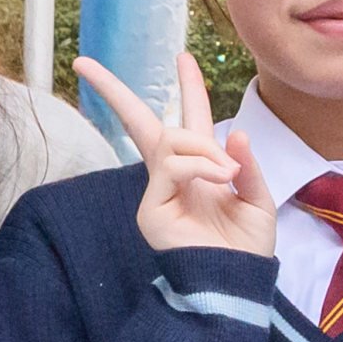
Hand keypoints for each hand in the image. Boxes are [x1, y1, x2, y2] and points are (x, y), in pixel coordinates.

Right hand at [75, 51, 275, 257]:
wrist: (238, 284)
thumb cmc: (247, 249)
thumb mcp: (258, 199)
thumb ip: (245, 166)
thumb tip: (233, 132)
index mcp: (201, 169)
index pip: (188, 121)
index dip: (189, 88)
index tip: (183, 58)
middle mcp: (173, 176)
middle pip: (139, 122)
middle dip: (113, 91)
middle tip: (85, 62)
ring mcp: (157, 192)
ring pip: (168, 140)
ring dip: (202, 148)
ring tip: (227, 174)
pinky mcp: (150, 209)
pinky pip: (171, 166)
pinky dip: (198, 165)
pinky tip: (217, 180)